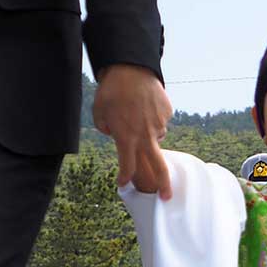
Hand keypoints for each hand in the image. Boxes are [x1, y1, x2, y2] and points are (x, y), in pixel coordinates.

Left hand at [92, 64, 172, 198]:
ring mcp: (159, 124)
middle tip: (166, 197)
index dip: (125, 176)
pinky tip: (144, 102)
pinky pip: (160, 119)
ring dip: (148, 130)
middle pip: (158, 166)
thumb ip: (108, 129)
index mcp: (126, 137)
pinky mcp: (166, 113)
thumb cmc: (111, 91)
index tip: (123, 184)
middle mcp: (145, 135)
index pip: (127, 165)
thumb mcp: (99, 114)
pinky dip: (152, 115)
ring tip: (136, 111)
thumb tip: (117, 133)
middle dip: (163, 184)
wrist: (130, 69)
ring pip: (155, 135)